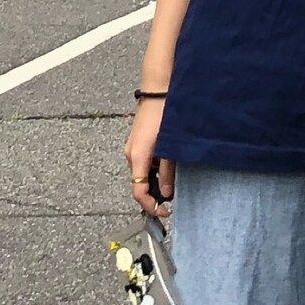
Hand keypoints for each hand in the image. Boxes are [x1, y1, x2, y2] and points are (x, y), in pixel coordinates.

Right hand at [124, 99, 173, 217]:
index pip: (138, 192)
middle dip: (154, 195)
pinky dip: (154, 169)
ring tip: (173, 178)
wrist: (158, 91)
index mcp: (137, 157)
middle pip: (139, 184)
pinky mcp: (137, 142)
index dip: (150, 206)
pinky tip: (169, 163)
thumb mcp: (170, 148)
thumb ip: (168, 172)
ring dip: (156, 181)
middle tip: (172, 199)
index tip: (164, 212)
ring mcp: (132, 148)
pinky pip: (144, 162)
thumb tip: (167, 192)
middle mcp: (131, 154)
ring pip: (142, 173)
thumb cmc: (164, 114)